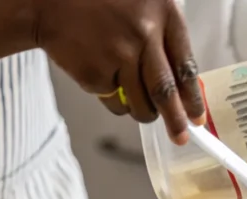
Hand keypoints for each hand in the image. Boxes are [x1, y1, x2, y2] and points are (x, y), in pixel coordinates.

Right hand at [33, 0, 205, 144]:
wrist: (49, 2)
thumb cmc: (100, 4)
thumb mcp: (144, 8)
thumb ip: (164, 38)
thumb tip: (182, 89)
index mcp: (164, 13)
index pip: (186, 67)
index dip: (193, 98)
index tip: (197, 117)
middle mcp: (145, 32)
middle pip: (166, 91)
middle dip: (175, 120)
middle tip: (180, 137)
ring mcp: (120, 53)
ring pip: (141, 102)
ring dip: (142, 111)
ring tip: (136, 103)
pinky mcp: (96, 72)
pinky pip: (114, 102)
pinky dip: (113, 99)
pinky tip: (103, 74)